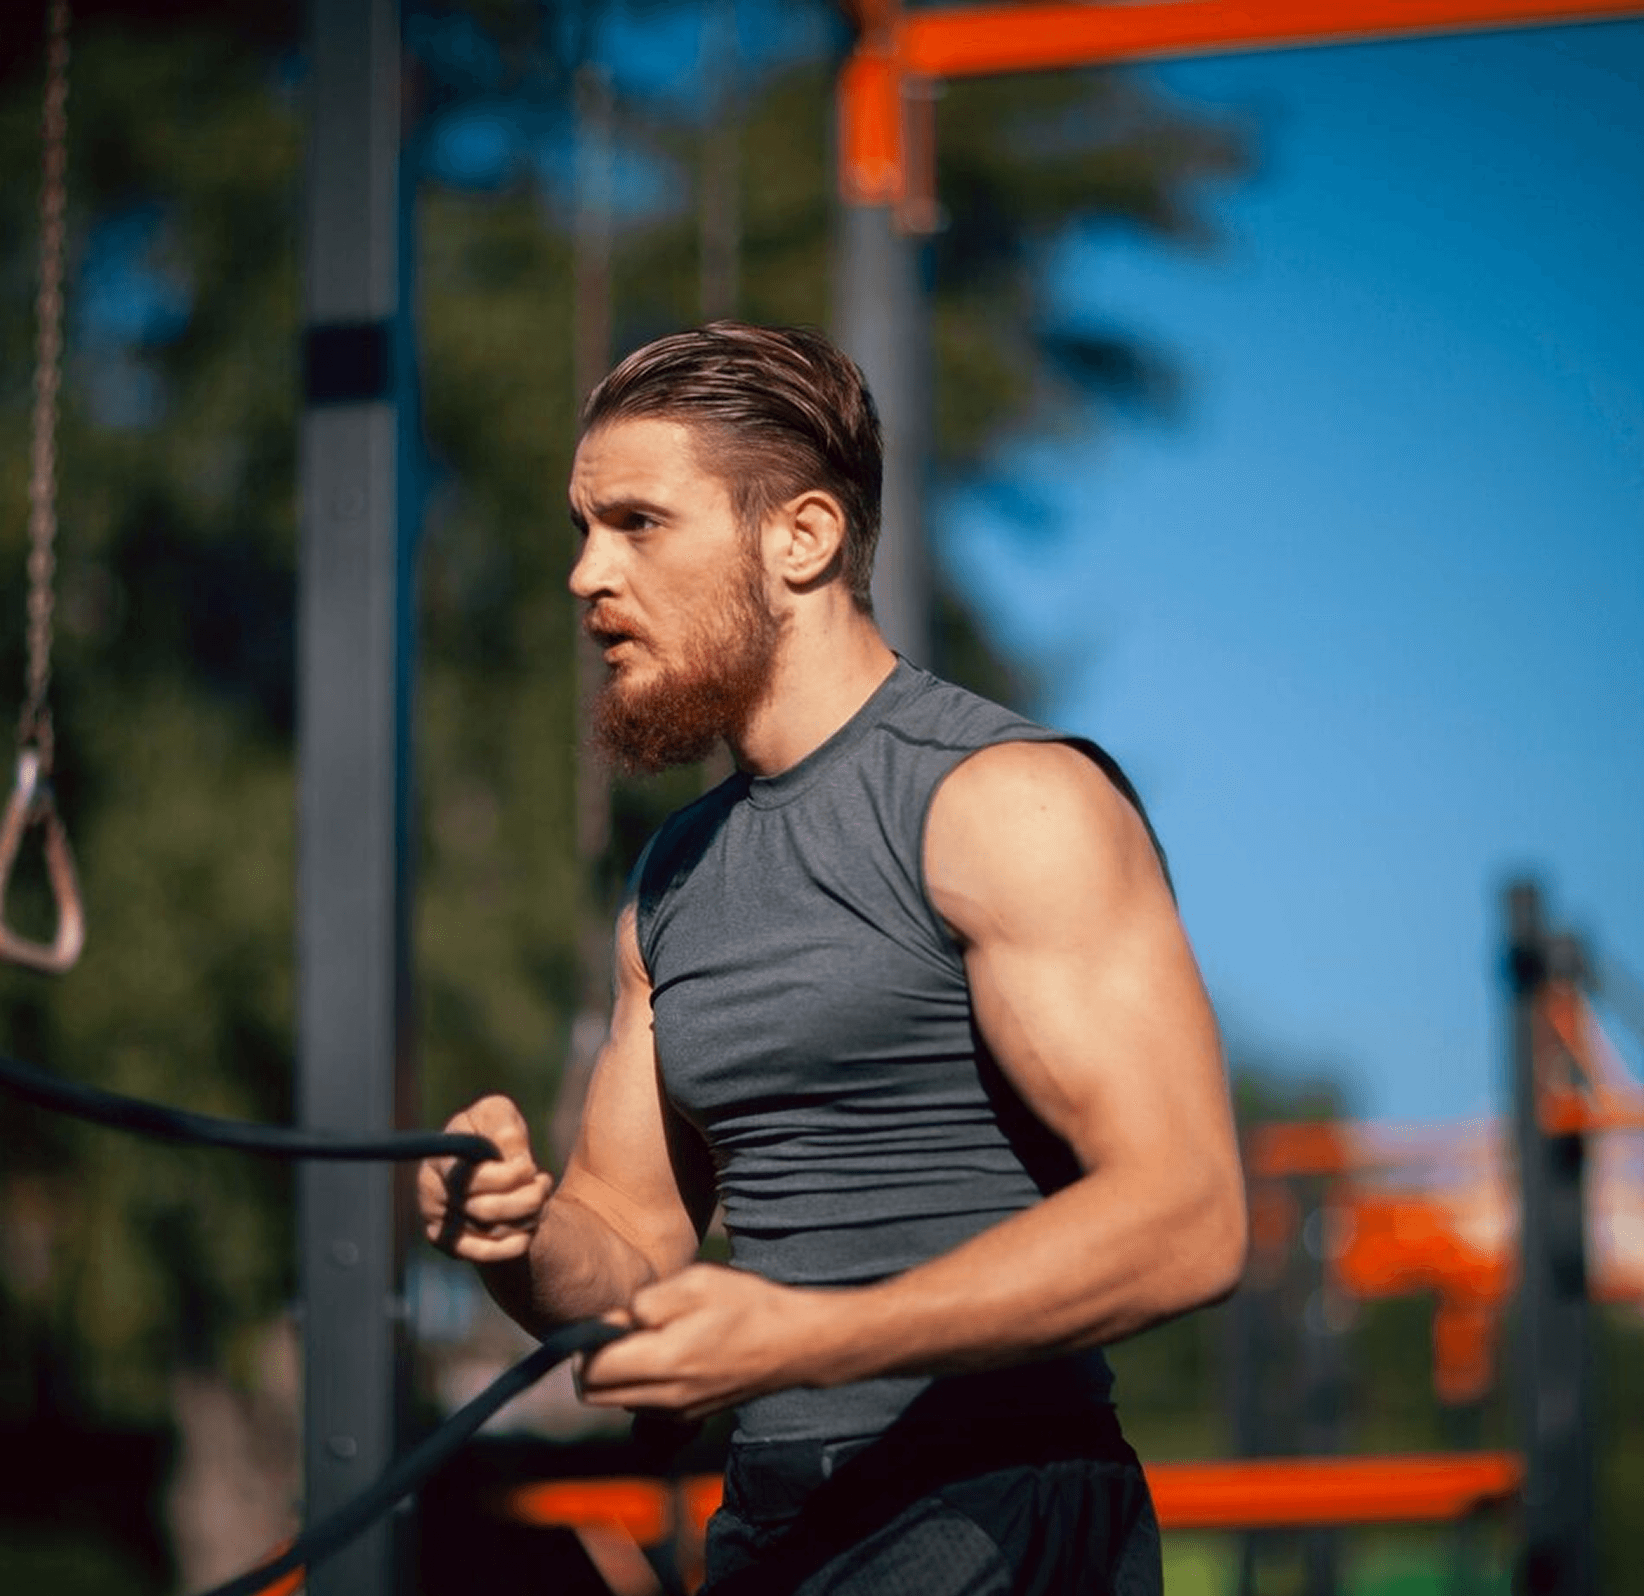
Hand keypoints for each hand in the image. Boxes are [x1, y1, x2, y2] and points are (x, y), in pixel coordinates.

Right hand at [417, 1095, 552, 1263]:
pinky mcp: (448, 1243)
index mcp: (440, 1156)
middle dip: (527, 1198)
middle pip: (484, 1210)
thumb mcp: (499, 1114)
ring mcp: (436, 1220)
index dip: (508, 1176)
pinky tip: (531, 1230)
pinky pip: (485, 1255)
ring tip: (541, 1199)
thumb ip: (504, 1127)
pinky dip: (515, 1244)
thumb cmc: (493, 1133)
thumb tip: (510, 1158)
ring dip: (527, 1217)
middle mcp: (430, 1190)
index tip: (529, 1166)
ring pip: (490, 1232)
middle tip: (544, 1183)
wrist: (490, 1164)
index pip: (471, 1178)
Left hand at [578, 1263, 835, 1421]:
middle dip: (592, 1362)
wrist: (797, 1343)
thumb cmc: (748, 1305)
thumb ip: (648, 1300)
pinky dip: (642, 1380)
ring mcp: (678, 1411)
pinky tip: (670, 1350)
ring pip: (619, 1399)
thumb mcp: (697, 1282)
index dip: (585, 1343)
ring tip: (651, 1336)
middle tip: (620, 1327)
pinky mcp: (690, 1414)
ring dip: (618, 1372)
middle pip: (594, 1395)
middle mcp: (665, 1398)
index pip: (590, 1373)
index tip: (611, 1316)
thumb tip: (619, 1317)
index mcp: (663, 1363)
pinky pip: (645, 1403)